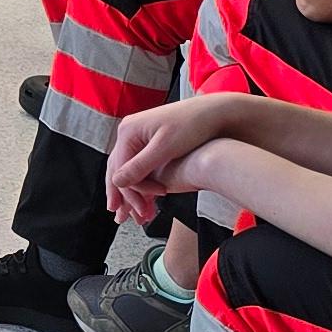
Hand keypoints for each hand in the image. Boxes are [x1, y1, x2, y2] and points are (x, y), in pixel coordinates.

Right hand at [106, 96, 243, 228]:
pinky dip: (141, 184)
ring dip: (131, 193)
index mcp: (129, 131)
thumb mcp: (165, 148)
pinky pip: (139, 166)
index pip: (121, 169)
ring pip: (128, 170)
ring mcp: (139, 137)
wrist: (215, 112)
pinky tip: (146, 198)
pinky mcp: (150, 142)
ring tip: (134, 214)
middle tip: (122, 219)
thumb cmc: (192, 125)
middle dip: (123, 196)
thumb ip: (140, 166)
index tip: (144, 208)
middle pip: (118, 170)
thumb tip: (117, 182)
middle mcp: (129, 133)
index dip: (131, 192)